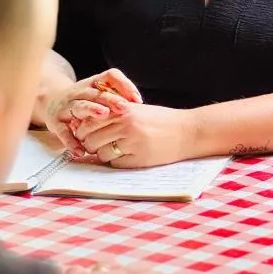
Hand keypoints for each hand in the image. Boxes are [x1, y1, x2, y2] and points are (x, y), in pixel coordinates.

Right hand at [44, 69, 142, 156]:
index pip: (110, 76)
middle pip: (97, 92)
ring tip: (104, 115)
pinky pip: (63, 131)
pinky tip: (81, 150)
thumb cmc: (84, 101)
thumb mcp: (98, 94)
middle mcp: (79, 91)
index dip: (124, 85)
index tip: (137, 99)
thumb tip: (140, 107)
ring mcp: (66, 105)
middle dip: (112, 99)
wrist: (51, 102)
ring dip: (92, 110)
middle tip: (125, 107)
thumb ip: (115, 97)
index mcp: (93, 83)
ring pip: (80, 105)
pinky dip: (72, 141)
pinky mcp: (55, 121)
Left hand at [73, 103, 196, 167]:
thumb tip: (86, 125)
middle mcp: (125, 124)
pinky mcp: (137, 158)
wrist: (188, 131)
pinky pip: (115, 163)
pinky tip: (130, 155)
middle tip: (99, 144)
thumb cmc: (162, 120)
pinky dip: (118, 161)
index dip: (84, 130)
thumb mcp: (138, 110)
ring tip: (117, 149)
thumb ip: (115, 114)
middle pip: (89, 139)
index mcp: (123, 109)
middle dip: (90, 144)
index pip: (88, 121)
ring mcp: (131, 142)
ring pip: (100, 153)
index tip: (89, 133)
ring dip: (104, 153)